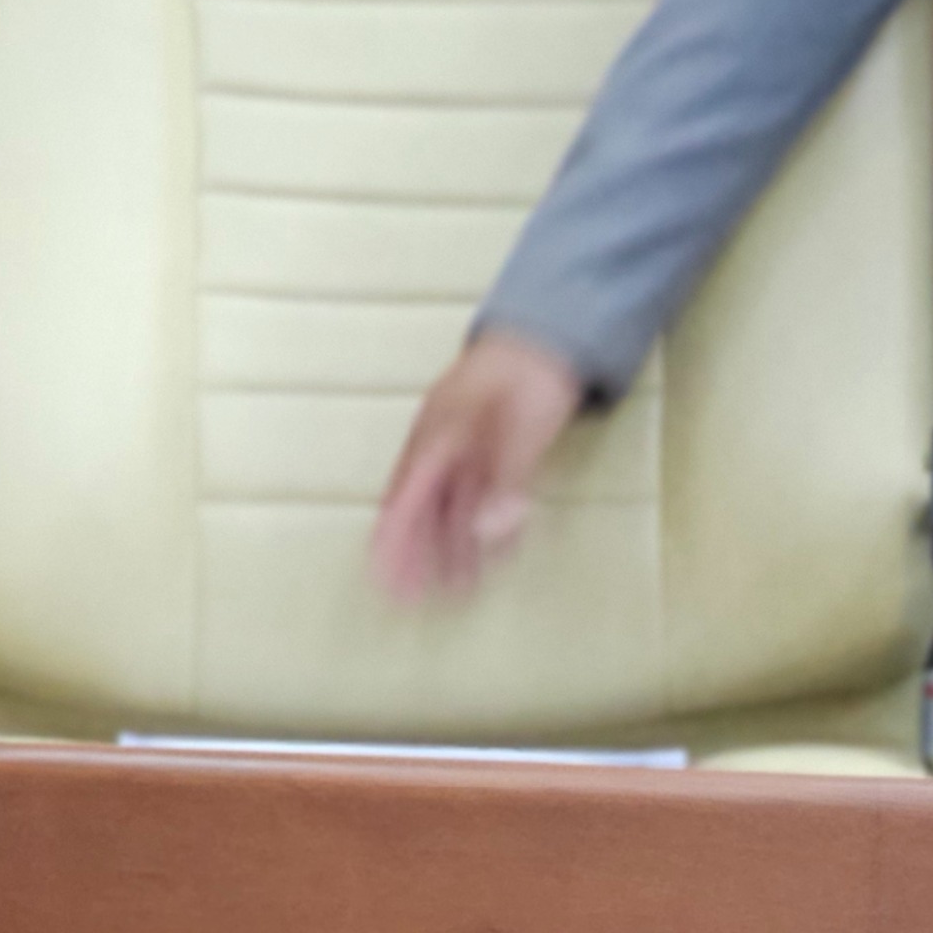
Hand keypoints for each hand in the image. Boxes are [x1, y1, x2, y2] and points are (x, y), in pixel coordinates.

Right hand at [369, 329, 585, 600]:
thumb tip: (489, 533)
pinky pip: (480, 497)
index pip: (403, 501)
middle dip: (415, 555)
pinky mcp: (494, 452)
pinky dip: (481, 528)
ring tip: (454, 591)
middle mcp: (444, 448)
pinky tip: (491, 554)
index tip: (382, 576)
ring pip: (451, 508)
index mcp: (437, 438)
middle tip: (408, 599)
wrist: (550, 332)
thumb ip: (506, 480)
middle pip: (421, 511)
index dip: (391, 540)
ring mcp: (467, 450)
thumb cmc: (526, 372)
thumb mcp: (519, 427)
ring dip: (450, 549)